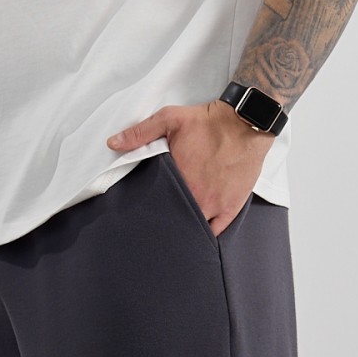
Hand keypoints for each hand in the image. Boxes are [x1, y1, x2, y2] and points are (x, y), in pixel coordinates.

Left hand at [107, 100, 266, 235]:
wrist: (245, 123)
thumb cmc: (208, 122)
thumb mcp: (169, 119)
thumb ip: (140, 133)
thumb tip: (112, 143)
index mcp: (178, 179)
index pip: (156, 204)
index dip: (149, 210)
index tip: (143, 212)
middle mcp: (196, 197)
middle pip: (175, 220)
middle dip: (165, 223)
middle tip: (156, 225)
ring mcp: (215, 205)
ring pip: (194, 228)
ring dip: (185, 230)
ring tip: (174, 234)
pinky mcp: (231, 207)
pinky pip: (217, 231)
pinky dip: (206, 235)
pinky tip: (196, 236)